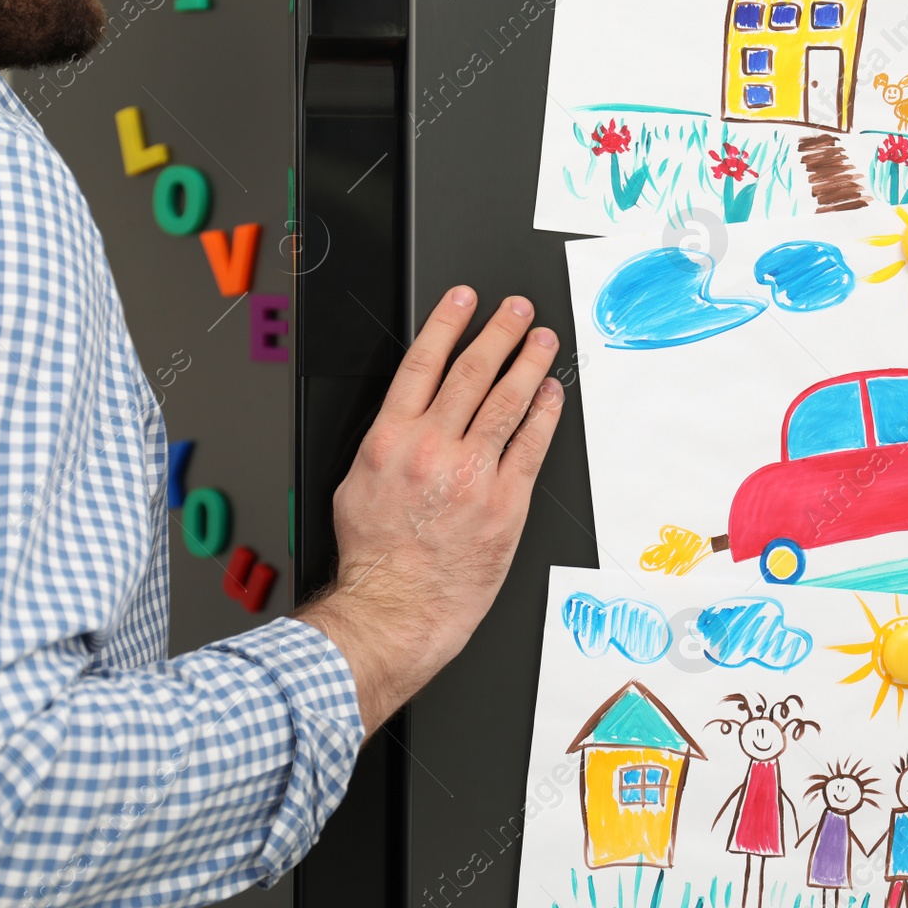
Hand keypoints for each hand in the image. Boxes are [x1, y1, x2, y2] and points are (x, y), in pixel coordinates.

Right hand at [294, 286, 563, 734]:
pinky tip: (551, 394)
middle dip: (499, 332)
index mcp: (390, 440)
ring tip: (542, 340)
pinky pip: (531, 445)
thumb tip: (407, 417)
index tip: (465, 300)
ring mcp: (472, 473)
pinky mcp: (506, 501)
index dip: (448, 323)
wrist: (397, 607)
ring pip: (507, 401)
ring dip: (529, 363)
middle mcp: (432, 448)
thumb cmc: (374, 558)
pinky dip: (544, 414)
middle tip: (517, 310)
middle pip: (473, 373)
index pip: (423, 364)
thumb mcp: (355, 486)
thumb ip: (384, 445)